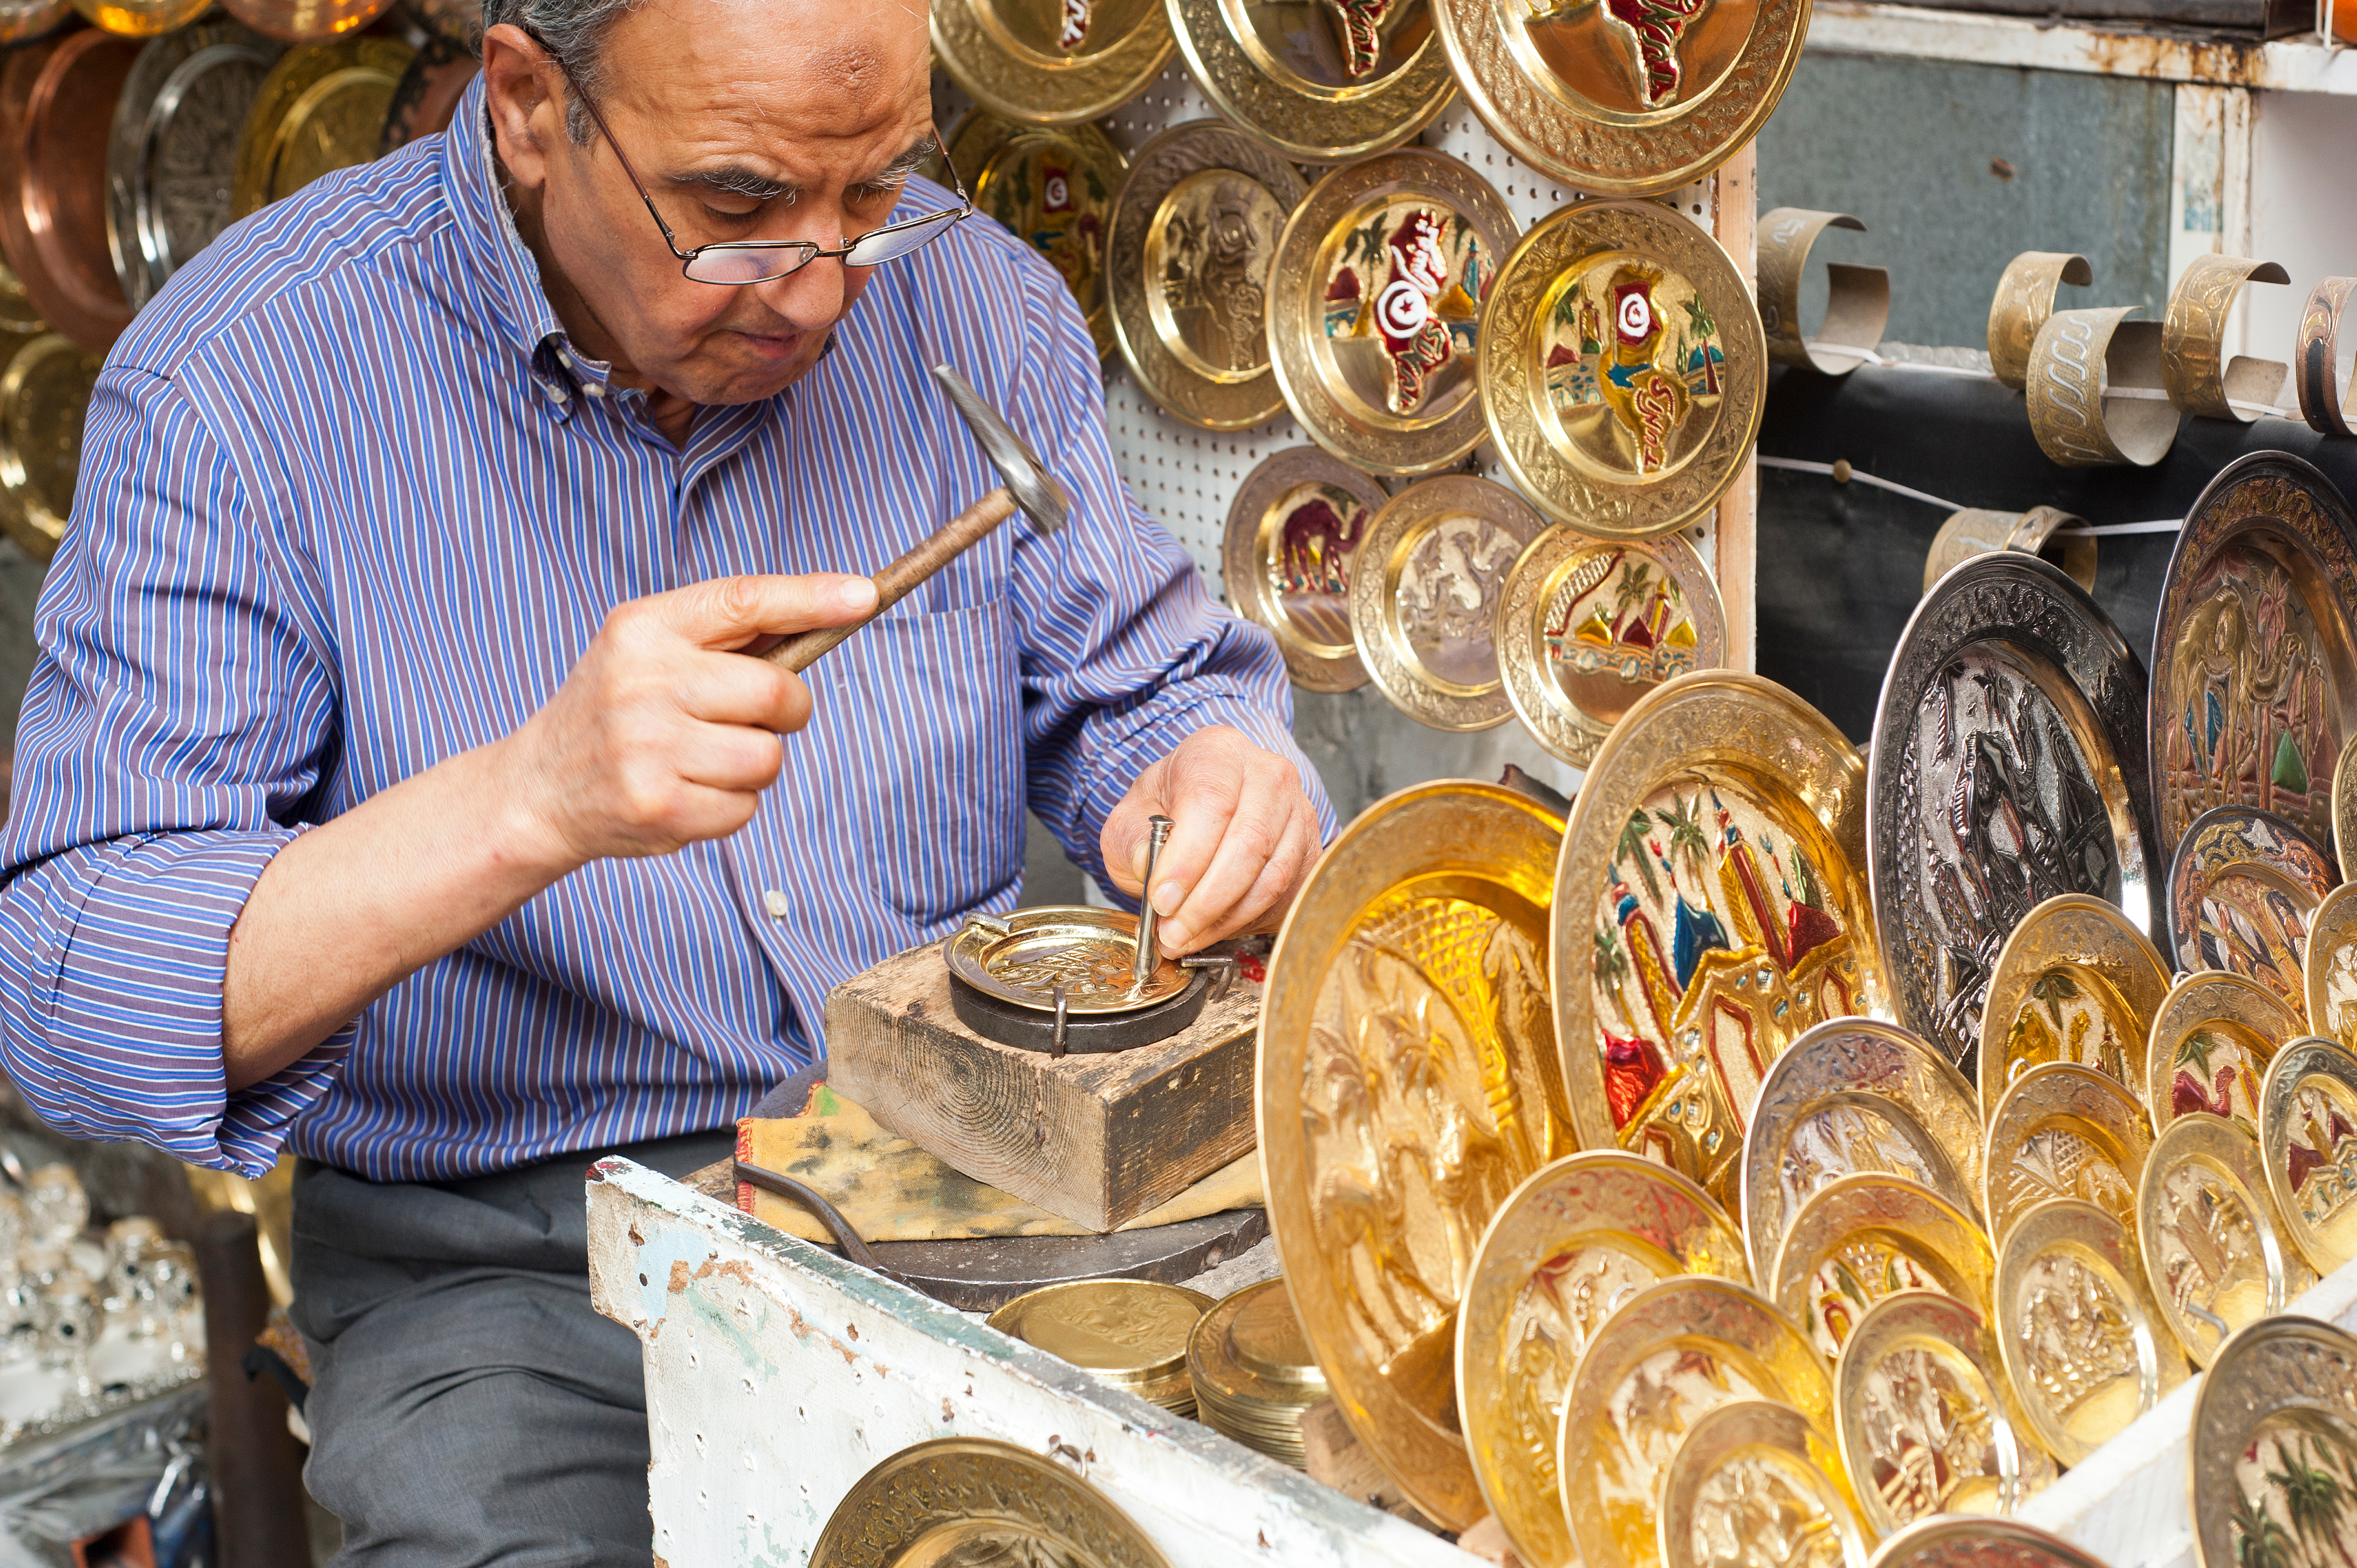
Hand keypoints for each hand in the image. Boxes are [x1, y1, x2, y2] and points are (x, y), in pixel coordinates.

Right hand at [505, 573, 877, 867]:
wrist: (538, 789)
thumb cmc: (614, 711)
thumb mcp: (647, 650)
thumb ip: (725, 636)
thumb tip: (829, 613)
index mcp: (643, 628)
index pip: (744, 600)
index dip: (812, 599)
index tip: (863, 597)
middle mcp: (643, 682)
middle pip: (776, 690)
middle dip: (784, 709)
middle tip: (749, 716)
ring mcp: (649, 747)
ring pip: (768, 756)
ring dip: (753, 763)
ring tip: (701, 758)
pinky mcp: (661, 806)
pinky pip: (747, 807)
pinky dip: (730, 805)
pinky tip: (686, 791)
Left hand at [1100, 726, 1321, 957]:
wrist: (1202, 816)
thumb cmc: (1166, 812)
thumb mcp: (1129, 821)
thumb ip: (1133, 842)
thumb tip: (1151, 865)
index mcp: (1216, 752)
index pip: (1211, 801)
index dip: (1187, 858)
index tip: (1162, 899)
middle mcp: (1267, 774)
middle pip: (1248, 841)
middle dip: (1205, 900)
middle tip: (1171, 932)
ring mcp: (1296, 811)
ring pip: (1271, 874)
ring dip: (1225, 917)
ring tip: (1185, 937)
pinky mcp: (1310, 848)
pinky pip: (1284, 893)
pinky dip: (1245, 920)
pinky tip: (1212, 930)